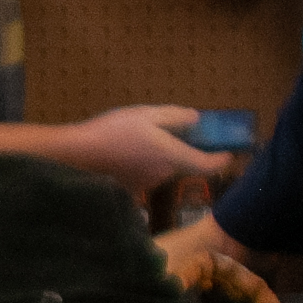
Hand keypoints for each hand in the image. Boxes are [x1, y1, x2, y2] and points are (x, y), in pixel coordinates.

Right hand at [69, 104, 216, 192]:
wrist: (75, 156)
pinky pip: (142, 174)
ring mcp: (146, 183)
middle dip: (178, 149)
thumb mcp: (146, 114)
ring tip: (134, 139)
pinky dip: (139, 164)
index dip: (221, 160)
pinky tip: (121, 153)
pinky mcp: (129, 189)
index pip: (207, 164)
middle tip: (164, 132)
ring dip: (156, 156)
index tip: (228, 155)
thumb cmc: (113, 131)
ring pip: (160, 168)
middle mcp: (164, 174)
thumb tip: (196, 120)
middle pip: (180, 163)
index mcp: (173, 155)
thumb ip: (175, 117)